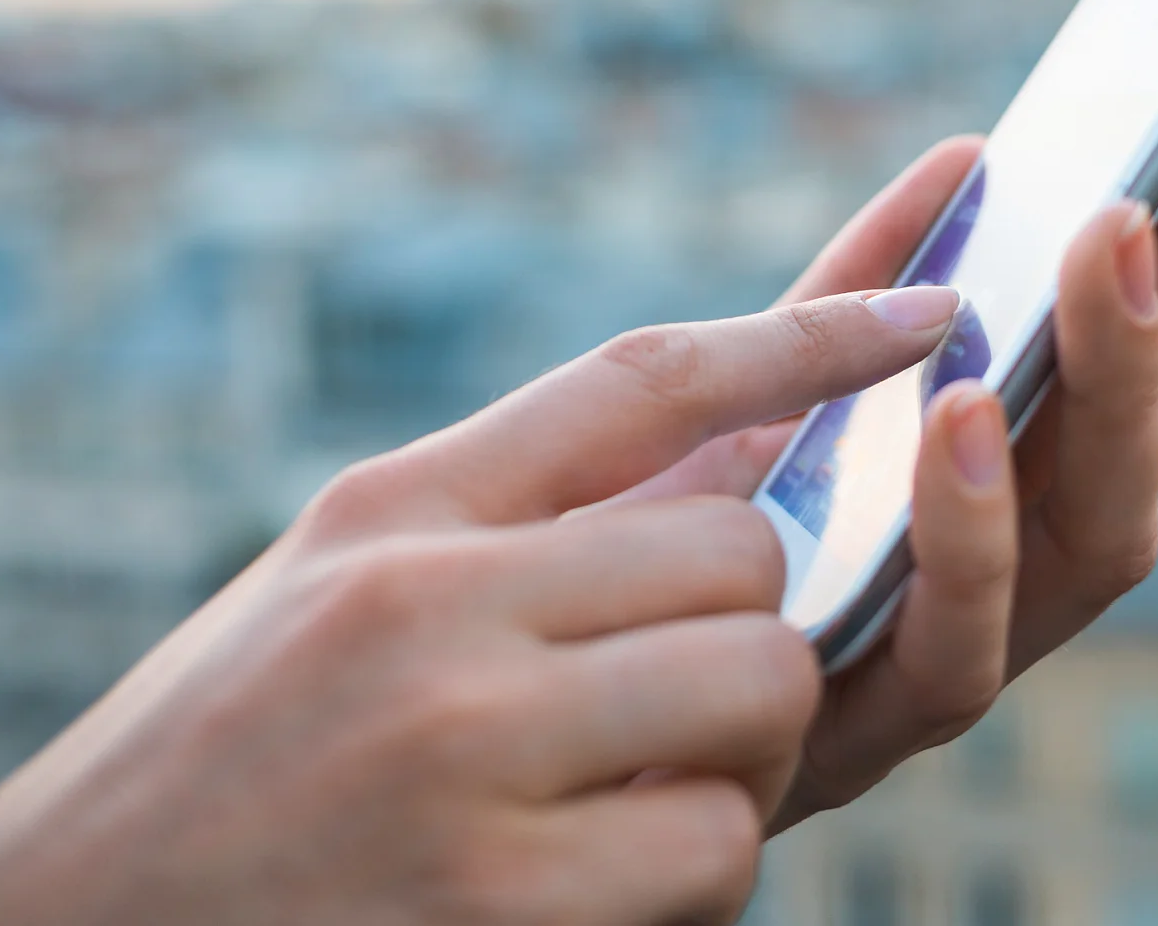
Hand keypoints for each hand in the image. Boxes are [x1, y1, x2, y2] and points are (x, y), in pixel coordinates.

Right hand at [0, 291, 962, 925]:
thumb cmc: (225, 758)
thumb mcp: (344, 589)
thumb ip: (527, 519)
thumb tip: (747, 465)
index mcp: (393, 512)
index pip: (647, 377)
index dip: (811, 331)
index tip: (932, 293)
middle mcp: (426, 606)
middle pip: (746, 551)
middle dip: (753, 623)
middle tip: (676, 688)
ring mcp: (463, 753)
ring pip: (762, 690)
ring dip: (736, 755)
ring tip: (622, 799)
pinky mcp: (499, 903)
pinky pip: (720, 848)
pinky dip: (694, 872)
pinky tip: (588, 893)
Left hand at [616, 72, 1157, 826]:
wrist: (501, 696)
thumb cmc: (648, 540)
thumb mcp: (745, 390)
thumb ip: (852, 298)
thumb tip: (969, 159)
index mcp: (985, 486)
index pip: (1120, 347)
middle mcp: (993, 571)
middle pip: (1129, 440)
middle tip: (1142, 187)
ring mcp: (941, 657)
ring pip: (1087, 551)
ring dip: (1102, 404)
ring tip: (1087, 270)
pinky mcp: (860, 743)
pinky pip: (950, 658)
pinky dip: (969, 540)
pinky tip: (954, 421)